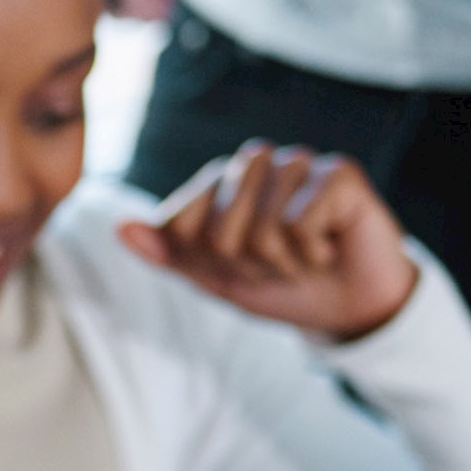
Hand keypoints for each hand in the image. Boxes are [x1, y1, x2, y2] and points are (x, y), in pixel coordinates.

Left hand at [117, 140, 418, 339]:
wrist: (350, 308)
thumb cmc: (282, 286)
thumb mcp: (216, 279)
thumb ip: (168, 254)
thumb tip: (120, 228)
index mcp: (216, 181)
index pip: (179, 225)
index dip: (209, 263)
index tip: (239, 267)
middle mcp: (252, 162)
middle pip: (218, 231)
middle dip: (249, 266)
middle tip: (280, 265)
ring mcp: (295, 161)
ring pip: (261, 229)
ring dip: (283, 263)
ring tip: (305, 256)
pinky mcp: (338, 172)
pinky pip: (300, 223)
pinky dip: (313, 252)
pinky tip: (331, 245)